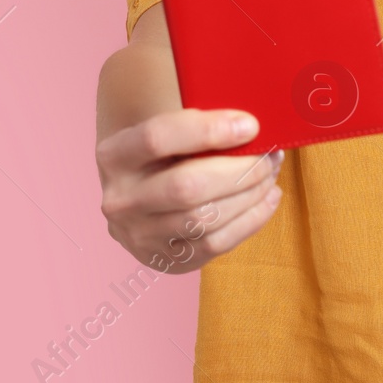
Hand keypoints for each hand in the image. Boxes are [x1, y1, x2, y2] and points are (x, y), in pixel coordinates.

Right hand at [97, 108, 283, 273]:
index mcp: (113, 156)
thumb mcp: (162, 134)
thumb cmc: (162, 157)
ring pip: (205, 219)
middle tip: (269, 154)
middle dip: (239, 170)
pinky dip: (251, 219)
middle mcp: (121, 200)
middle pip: (187, 186)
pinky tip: (267, 198)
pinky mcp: (167, 260)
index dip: (207, 130)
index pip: (157, 137)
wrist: (137, 201)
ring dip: (250, 195)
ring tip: (270, 173)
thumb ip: (195, 124)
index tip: (250, 125)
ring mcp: (140, 236)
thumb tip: (250, 122)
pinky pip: (217, 244)